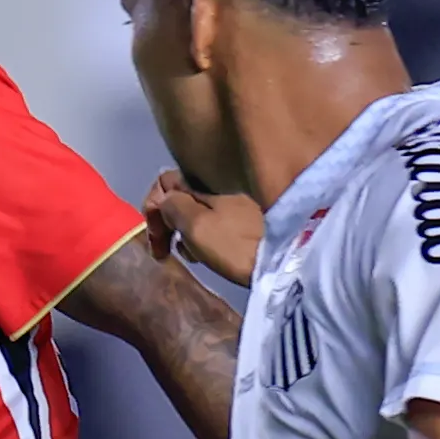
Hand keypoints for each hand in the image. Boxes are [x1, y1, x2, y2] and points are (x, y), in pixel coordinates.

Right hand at [146, 171, 263, 286]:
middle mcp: (219, 182)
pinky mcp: (250, 217)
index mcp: (204, 180)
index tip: (154, 237)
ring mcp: (237, 199)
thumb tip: (164, 200)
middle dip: (167, 222)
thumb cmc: (236, 245)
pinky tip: (209, 255)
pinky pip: (216, 220)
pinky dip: (205, 235)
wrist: (287, 259)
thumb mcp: (196, 225)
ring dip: (185, 232)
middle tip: (165, 251)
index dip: (152, 208)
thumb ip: (173, 206)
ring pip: (197, 210)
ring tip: (190, 256)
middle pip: (180, 196)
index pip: (164, 182)